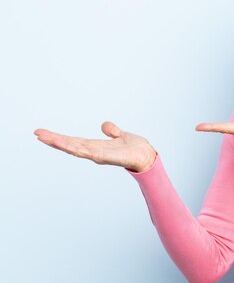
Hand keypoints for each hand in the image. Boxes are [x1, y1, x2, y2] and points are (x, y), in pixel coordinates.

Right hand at [34, 122, 156, 172]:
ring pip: (77, 149)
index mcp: (95, 146)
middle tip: (37, 133)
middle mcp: (94, 152)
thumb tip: (104, 125)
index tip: (42, 132)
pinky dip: (82, 150)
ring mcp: (99, 156)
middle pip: (70, 145)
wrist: (147, 156)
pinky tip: (72, 147)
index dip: (58, 138)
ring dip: (62, 144)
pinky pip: (92, 153)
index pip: (73, 141)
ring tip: (46, 138)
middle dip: (54, 140)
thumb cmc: (135, 149)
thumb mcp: (121, 135)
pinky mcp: (108, 158)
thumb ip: (112, 131)